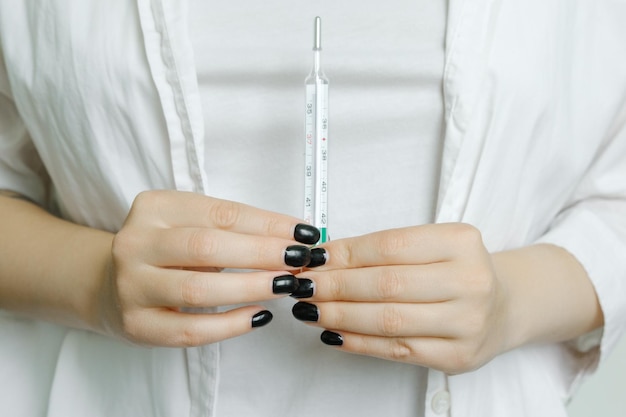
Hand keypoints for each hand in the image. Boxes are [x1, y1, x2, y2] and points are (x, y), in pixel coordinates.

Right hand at [98, 190, 319, 346]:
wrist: (108, 284)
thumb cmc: (165, 250)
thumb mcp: (190, 224)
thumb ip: (234, 229)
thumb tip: (294, 238)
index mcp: (154, 207)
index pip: (220, 213)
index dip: (268, 223)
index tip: (304, 232)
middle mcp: (135, 243)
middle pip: (207, 246)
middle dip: (262, 253)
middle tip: (301, 259)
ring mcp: (131, 286)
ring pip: (198, 289)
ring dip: (251, 287)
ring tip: (286, 285)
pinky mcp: (137, 325)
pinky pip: (190, 330)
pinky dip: (231, 324)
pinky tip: (260, 315)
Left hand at [291, 223, 510, 373]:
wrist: (505, 306)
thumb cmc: (459, 271)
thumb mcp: (433, 245)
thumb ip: (385, 251)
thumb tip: (325, 259)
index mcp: (461, 242)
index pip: (390, 246)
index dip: (346, 253)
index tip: (315, 258)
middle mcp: (470, 282)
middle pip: (386, 284)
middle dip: (335, 285)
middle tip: (303, 285)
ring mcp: (467, 323)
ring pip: (387, 320)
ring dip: (339, 315)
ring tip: (311, 309)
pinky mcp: (457, 357)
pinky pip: (396, 350)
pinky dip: (357, 341)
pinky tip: (334, 333)